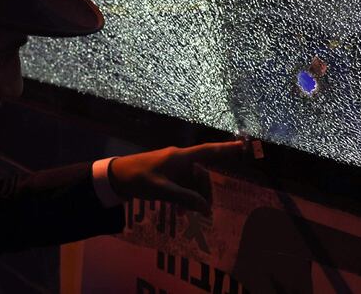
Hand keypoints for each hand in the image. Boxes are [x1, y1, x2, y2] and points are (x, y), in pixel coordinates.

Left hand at [108, 141, 244, 215]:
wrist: (116, 177)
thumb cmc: (139, 178)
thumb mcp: (163, 190)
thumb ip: (185, 197)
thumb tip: (205, 207)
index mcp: (180, 157)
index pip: (208, 151)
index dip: (226, 149)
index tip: (243, 146)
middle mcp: (180, 160)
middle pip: (201, 175)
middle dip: (205, 193)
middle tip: (205, 212)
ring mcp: (173, 168)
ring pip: (192, 183)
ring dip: (193, 198)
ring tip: (190, 215)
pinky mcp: (167, 175)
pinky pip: (182, 186)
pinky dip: (184, 198)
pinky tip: (181, 211)